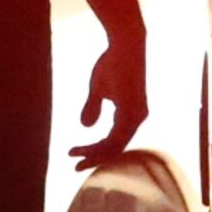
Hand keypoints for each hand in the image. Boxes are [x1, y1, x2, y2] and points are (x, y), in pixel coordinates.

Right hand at [70, 24, 148, 170]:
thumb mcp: (99, 88)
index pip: (114, 142)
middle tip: (75, 168)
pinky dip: (101, 144)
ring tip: (74, 157)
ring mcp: (137, 114)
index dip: (96, 151)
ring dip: (95, 154)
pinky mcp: (133, 109)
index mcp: (131, 115)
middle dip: (94, 158)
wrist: (125, 43)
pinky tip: (86, 147)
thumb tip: (86, 126)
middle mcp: (137, 118)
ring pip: (116, 145)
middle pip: (116, 148)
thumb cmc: (113, 62)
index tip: (75, 155)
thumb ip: (94, 107)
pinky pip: (118, 135)